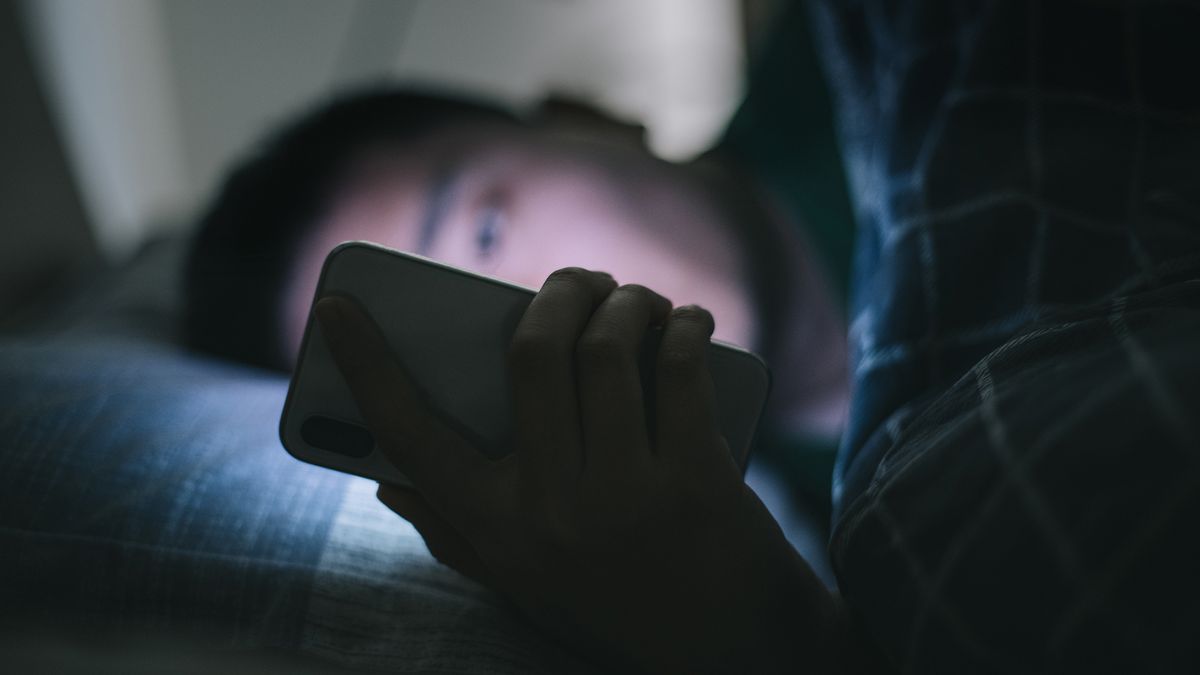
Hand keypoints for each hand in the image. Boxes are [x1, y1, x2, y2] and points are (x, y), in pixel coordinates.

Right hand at [315, 268, 857, 673]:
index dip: (365, 367)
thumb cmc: (613, 605)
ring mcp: (627, 496)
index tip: (334, 308)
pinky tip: (686, 322)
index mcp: (497, 530)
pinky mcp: (698, 482)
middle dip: (558, 292)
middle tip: (577, 284)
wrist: (727, 657)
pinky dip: (685, 328)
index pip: (410, 438)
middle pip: (532, 353)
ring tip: (636, 301)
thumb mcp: (521, 582)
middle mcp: (552, 510)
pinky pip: (679, 372)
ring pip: (607, 350)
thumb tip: (384, 480)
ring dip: (625, 302)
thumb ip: (454, 530)